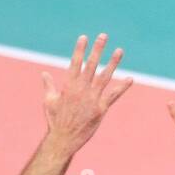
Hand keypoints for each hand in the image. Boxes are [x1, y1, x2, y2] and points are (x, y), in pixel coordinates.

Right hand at [42, 33, 132, 153]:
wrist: (63, 139)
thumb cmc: (55, 121)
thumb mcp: (49, 101)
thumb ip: (48, 86)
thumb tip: (44, 73)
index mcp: (68, 85)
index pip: (75, 63)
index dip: (80, 49)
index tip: (84, 37)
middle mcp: (81, 89)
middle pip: (91, 65)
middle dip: (97, 49)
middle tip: (103, 36)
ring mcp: (92, 98)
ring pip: (105, 76)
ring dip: (113, 62)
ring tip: (120, 50)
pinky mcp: (100, 109)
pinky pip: (113, 95)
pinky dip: (122, 87)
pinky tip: (130, 79)